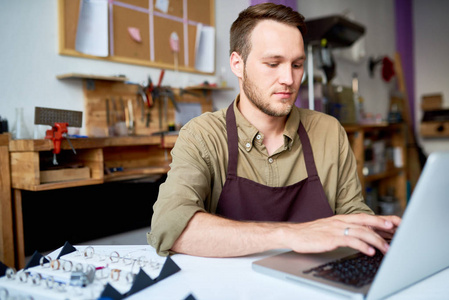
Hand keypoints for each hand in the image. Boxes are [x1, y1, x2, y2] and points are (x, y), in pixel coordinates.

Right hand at [282, 214, 400, 255]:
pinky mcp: (331, 238)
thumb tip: (363, 235)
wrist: (294, 234)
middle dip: (382, 224)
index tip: (395, 222)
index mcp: (341, 218)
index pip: (364, 216)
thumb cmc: (312, 233)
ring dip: (376, 240)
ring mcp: (336, 229)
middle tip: (396, 230)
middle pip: (365, 221)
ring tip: (386, 248)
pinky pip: (350, 241)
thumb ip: (346, 230)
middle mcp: (340, 221)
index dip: (380, 218)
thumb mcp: (331, 228)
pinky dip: (362, 246)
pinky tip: (369, 251)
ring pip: (361, 232)